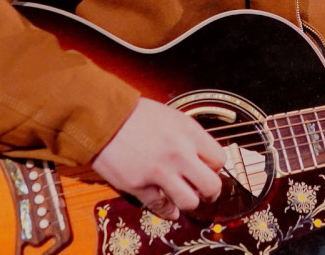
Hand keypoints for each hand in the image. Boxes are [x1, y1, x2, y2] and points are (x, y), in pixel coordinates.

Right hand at [92, 97, 225, 219]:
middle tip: (203, 191)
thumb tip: (201, 157)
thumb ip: (189, 136)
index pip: (219, 160)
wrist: (105, 118)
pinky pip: (162, 207)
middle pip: (211, 186)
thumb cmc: (137, 114)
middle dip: (210, 192)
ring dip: (189, 202)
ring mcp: (160, 172)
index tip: (208, 169)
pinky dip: (168, 210)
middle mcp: (179, 153)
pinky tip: (169, 207)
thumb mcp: (172, 116)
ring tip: (185, 197)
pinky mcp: (140, 186)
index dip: (215, 168)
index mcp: (189, 132)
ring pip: (190, 202)